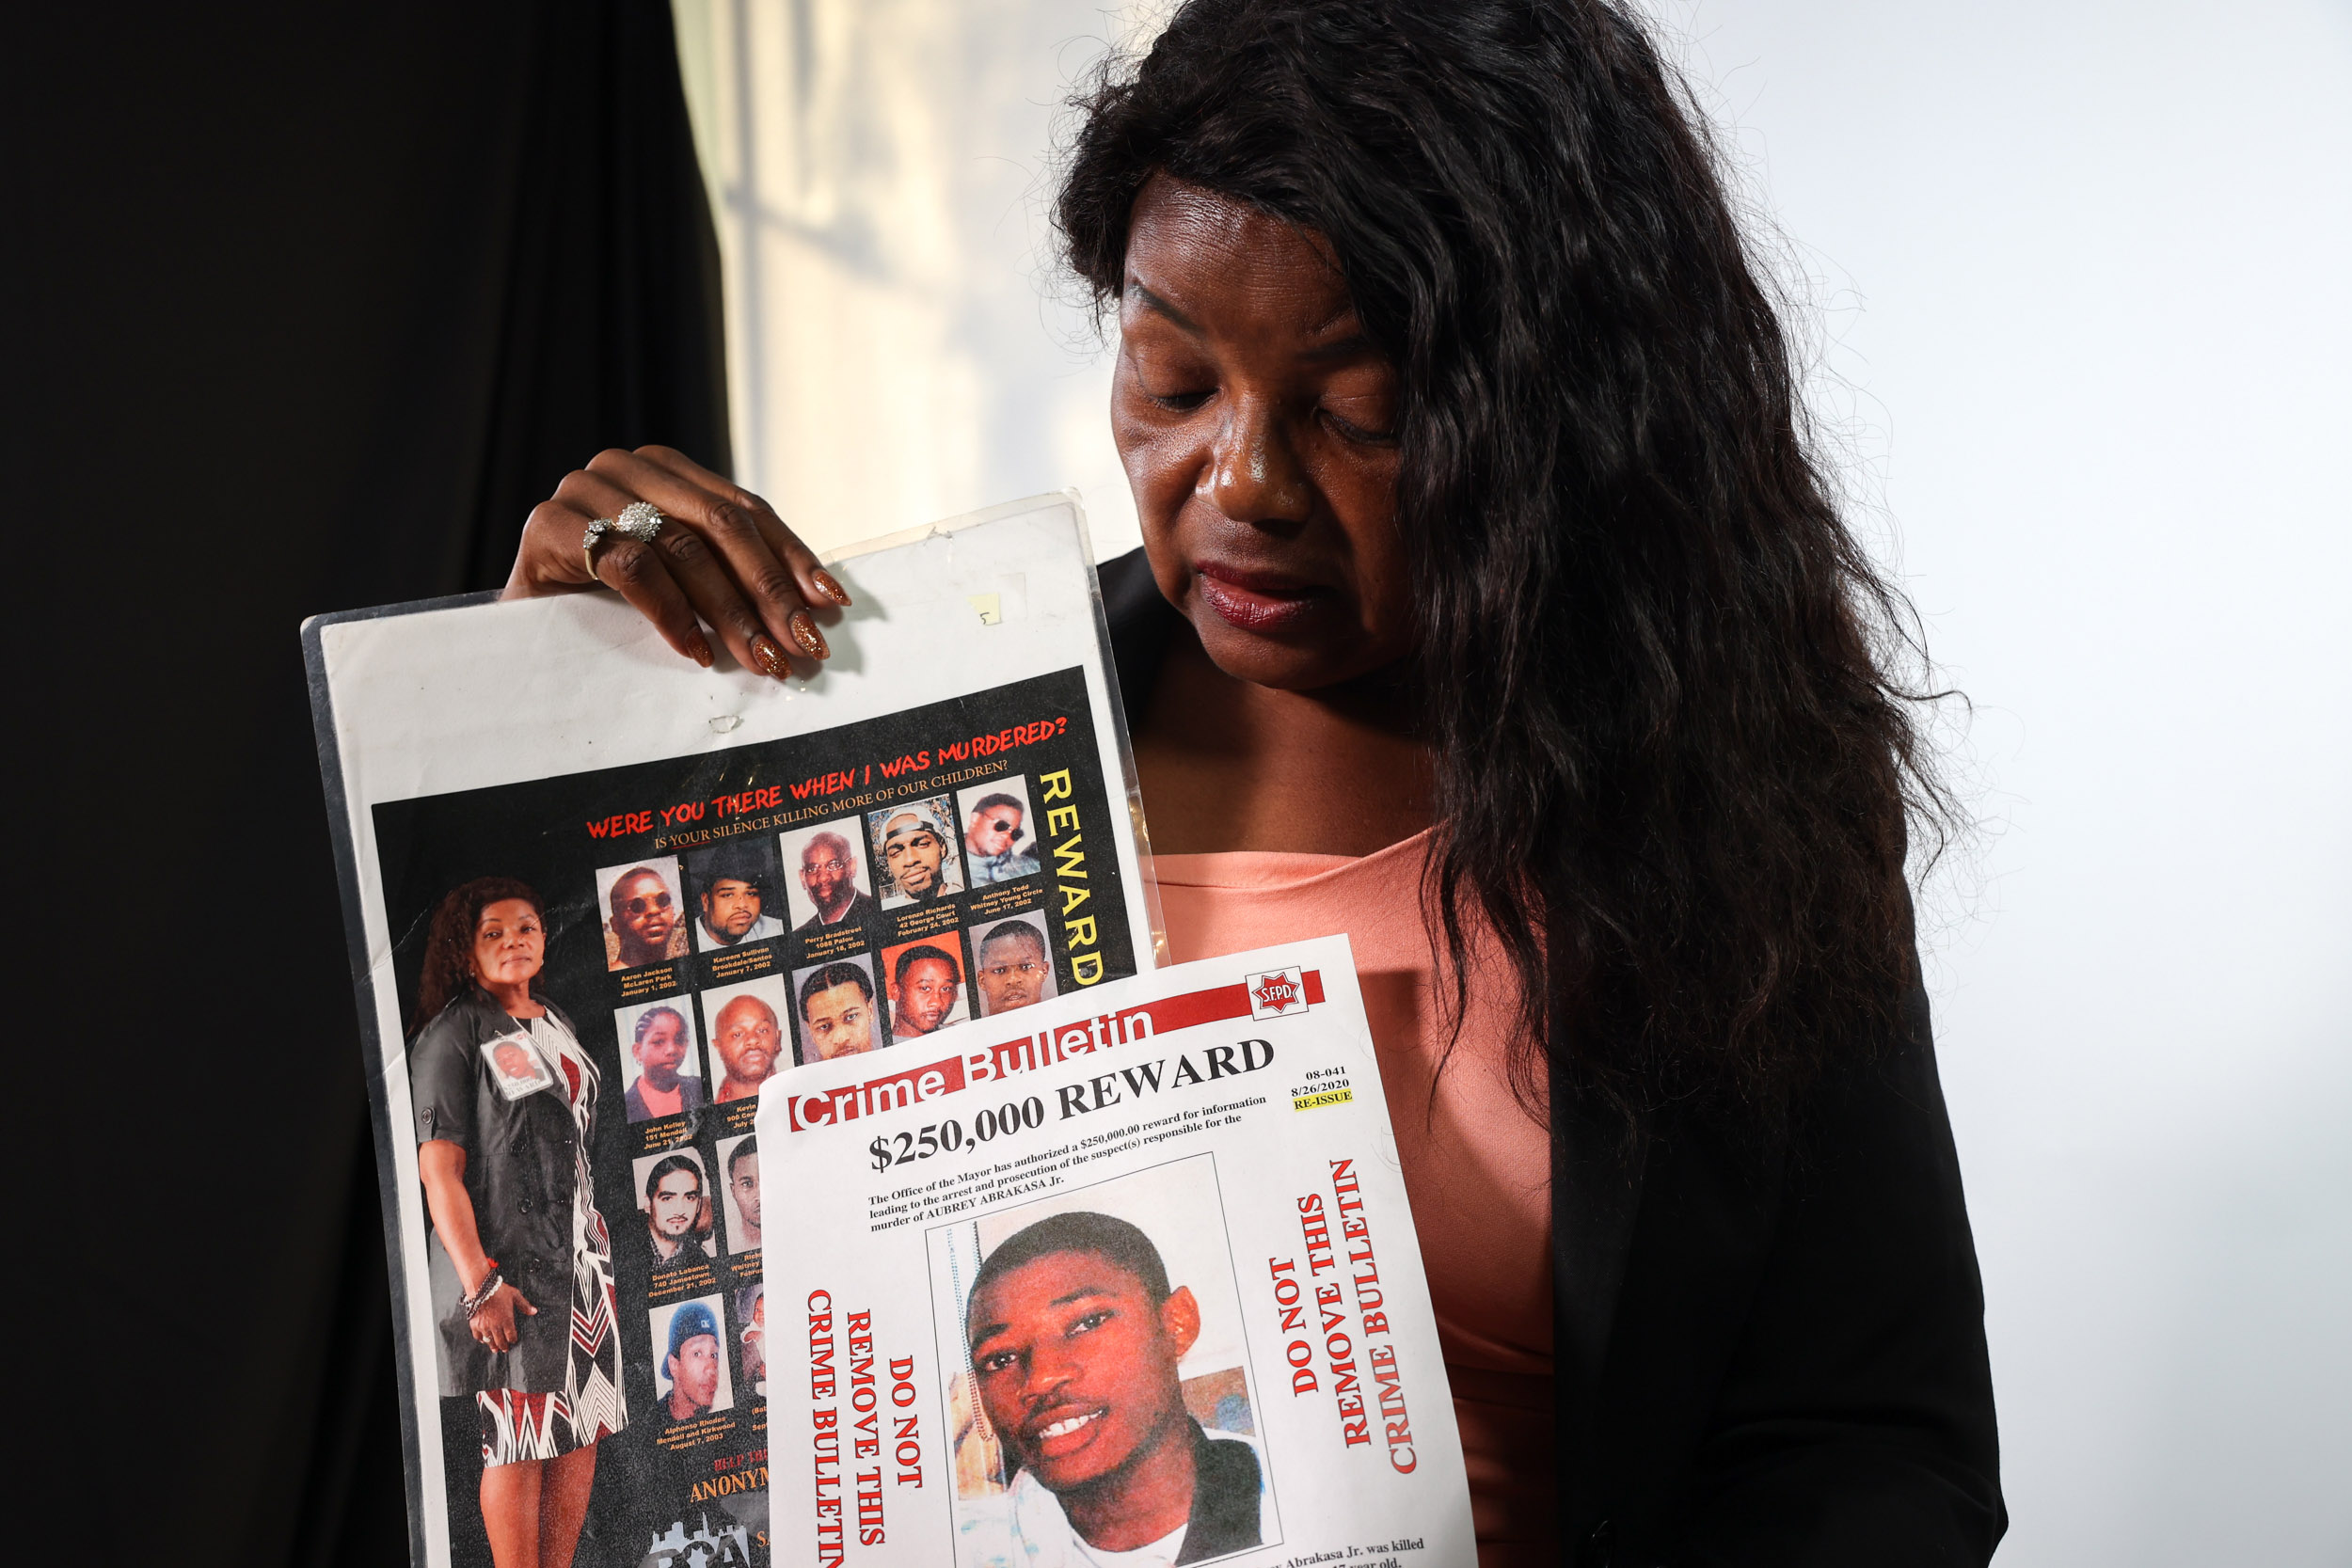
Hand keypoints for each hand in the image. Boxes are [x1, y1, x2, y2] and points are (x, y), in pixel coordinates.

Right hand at [470, 1282, 537, 1353]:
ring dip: (493, 1346)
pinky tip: (483, 1340)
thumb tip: (534, 1311)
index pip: (511, 1336)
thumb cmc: (499, 1291)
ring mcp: (484, 1326)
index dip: (513, 1340)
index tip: (513, 1341)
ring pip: (489, 1341)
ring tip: (495, 1349)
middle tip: (505, 1349)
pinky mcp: (474, 1324)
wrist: (481, 1288)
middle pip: (500, 1341)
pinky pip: (477, 1336)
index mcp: (507, 1320)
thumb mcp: (515, 1296)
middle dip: (504, 1346)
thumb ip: (524, 1305)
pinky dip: (481, 1339)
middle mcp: (496, 1326)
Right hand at [502, 445, 851, 678]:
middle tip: (802, 644)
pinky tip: (696, 650)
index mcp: (666, 470)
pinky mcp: (550, 524)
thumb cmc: (605, 608)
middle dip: (769, 591)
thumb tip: (815, 608)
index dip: (792, 557)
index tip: (830, 603)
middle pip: (720, 525)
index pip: (744, 510)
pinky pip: (629, 564)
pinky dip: (671, 611)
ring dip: (731, 611)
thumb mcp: (679, 581)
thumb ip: (730, 575)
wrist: (517, 631)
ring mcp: (585, 489)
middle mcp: (627, 467)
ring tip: (760, 659)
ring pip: (681, 546)